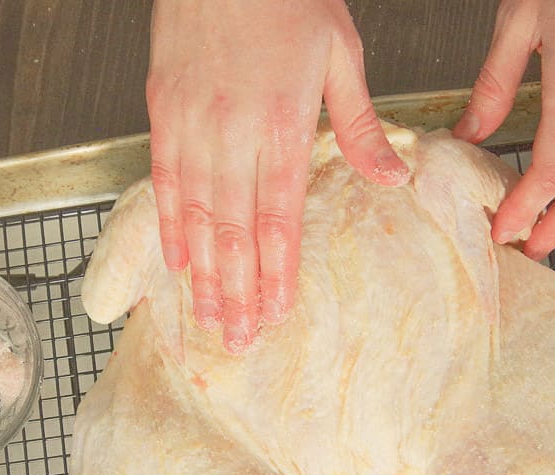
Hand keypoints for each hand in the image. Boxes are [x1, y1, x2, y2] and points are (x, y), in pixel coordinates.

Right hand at [147, 1, 408, 351]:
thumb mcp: (341, 55)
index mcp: (282, 127)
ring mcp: (192, 126)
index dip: (276, 272)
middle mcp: (232, 135)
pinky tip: (175, 261)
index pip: (278, 218)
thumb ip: (361, 126)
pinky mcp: (164, 111)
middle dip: (237, 291)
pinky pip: (162, 181)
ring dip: (203, 274)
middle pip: (233, 231)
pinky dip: (168, 226)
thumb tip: (392, 179)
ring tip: (207, 317)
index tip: (276, 313)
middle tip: (236, 340)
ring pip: (195, 216)